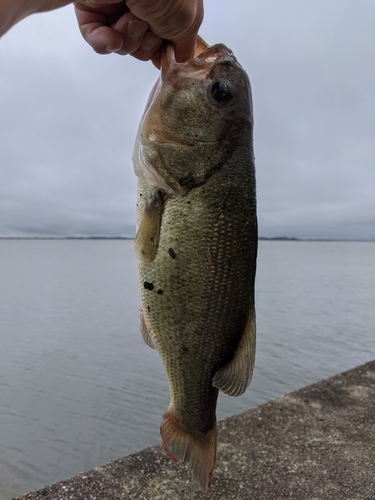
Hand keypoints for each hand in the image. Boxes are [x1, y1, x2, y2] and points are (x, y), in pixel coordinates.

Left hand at [74, 0, 203, 65]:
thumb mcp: (189, 23)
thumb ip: (184, 46)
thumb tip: (177, 62)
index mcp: (164, 6)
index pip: (160, 42)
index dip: (161, 49)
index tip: (165, 48)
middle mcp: (141, 5)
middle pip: (141, 48)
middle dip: (146, 42)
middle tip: (151, 23)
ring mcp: (116, 8)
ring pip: (122, 46)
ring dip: (130, 37)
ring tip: (134, 15)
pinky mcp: (92, 9)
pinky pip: (97, 42)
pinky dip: (106, 43)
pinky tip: (113, 36)